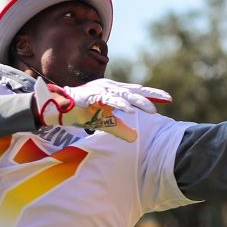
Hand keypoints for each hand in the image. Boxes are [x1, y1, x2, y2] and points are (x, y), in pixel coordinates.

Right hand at [32, 78, 170, 142]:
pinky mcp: (91, 95)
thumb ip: (120, 128)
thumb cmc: (81, 113)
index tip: (168, 99)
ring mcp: (100, 90)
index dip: (152, 94)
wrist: (58, 109)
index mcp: (113, 92)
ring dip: (138, 102)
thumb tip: (135, 138)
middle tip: (168, 99)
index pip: (136, 92)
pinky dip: (120, 104)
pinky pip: (108, 99)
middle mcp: (108, 88)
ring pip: (123, 94)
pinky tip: (130, 110)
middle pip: (134, 90)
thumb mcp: (104, 123)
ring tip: (152, 110)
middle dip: (151, 95)